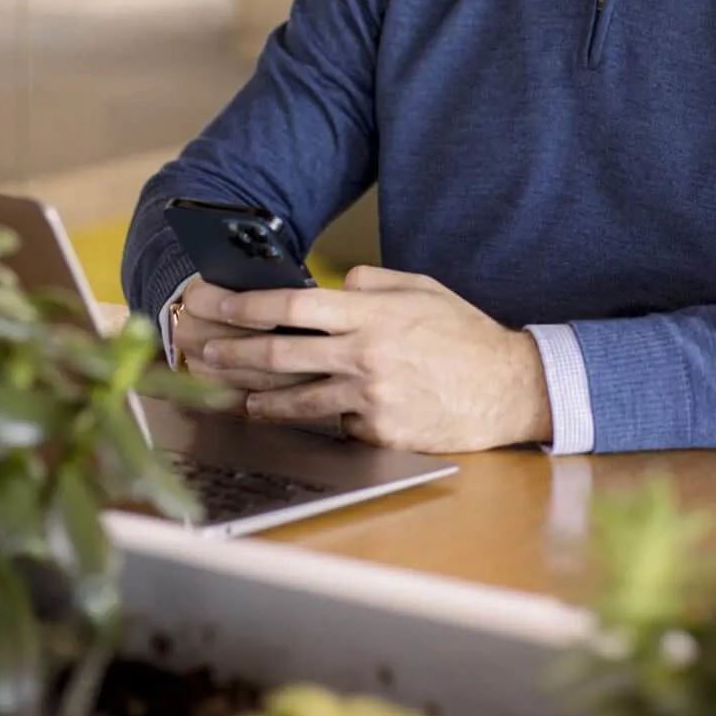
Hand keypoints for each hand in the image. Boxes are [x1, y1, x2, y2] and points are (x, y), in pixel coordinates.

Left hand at [181, 267, 553, 453]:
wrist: (508, 388)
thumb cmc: (465, 335)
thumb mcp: (423, 290)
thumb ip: (375, 283)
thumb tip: (339, 286)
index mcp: (372, 315)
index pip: (294, 307)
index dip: (249, 306)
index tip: (220, 306)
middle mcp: (365, 355)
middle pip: (282, 354)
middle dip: (236, 353)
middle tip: (206, 353)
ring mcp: (370, 398)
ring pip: (298, 399)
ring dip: (261, 397)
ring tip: (239, 396)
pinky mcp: (380, 432)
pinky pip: (337, 424)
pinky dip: (320, 418)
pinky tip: (297, 417)